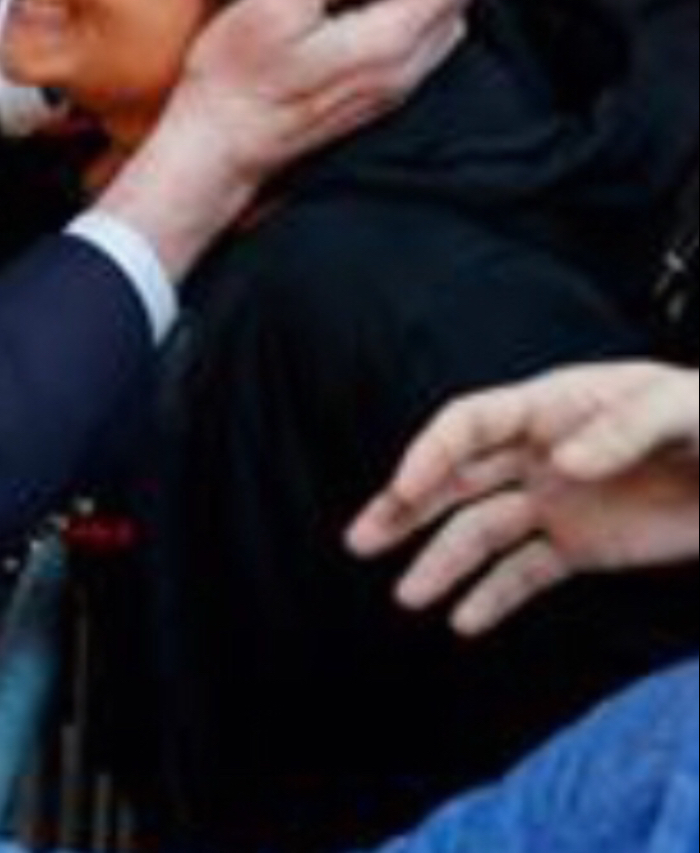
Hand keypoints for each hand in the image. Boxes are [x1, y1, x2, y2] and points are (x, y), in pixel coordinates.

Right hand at [97, 0, 474, 276]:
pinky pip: (421, 51)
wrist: (219, 147)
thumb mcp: (279, 1)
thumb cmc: (237, 77)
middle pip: (460, 0)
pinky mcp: (374, 101)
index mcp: (392, 38)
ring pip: (445, 27)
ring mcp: (393, 90)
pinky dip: (417, 18)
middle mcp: (406, 68)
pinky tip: (380, 1)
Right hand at [348, 363, 699, 635]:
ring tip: (407, 597)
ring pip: (480, 531)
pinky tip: (464, 621)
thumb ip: (623, 428)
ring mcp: (556, 502)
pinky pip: (526, 573)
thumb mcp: (678, 408)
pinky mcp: (583, 546)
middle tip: (361, 540)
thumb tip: (563, 462)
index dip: (430, 455)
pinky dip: (494, 597)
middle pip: (455, 480)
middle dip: (404, 508)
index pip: (468, 426)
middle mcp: (539, 454)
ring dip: (441, 562)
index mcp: (550, 407)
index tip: (404, 489)